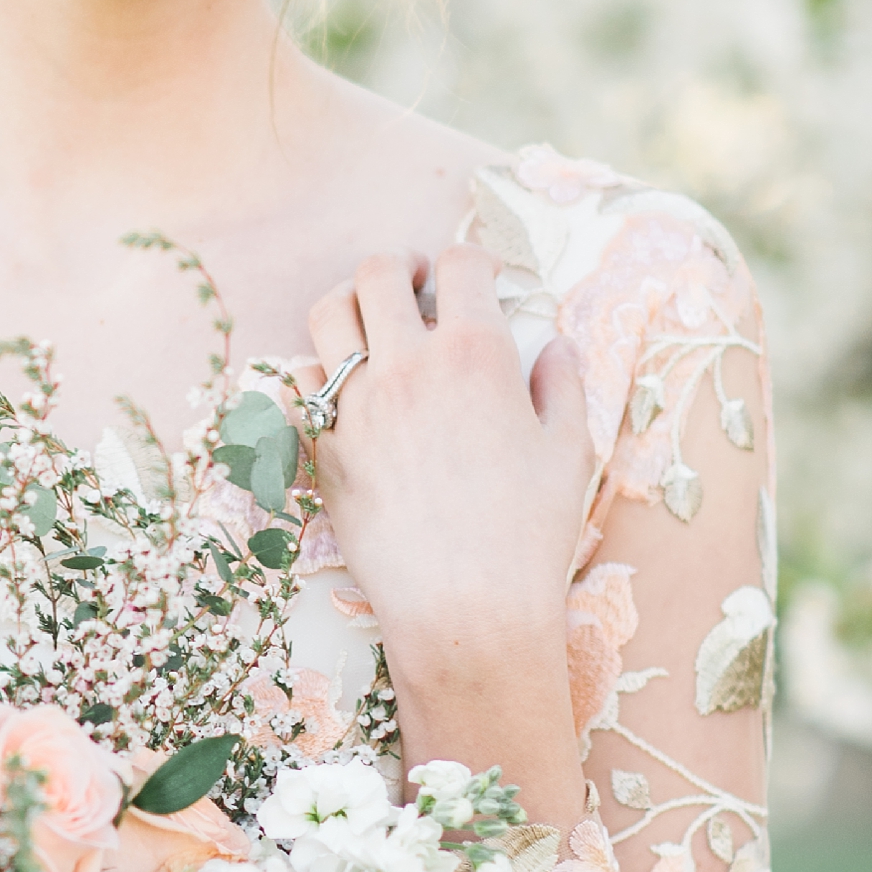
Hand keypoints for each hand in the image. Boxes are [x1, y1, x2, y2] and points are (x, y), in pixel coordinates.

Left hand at [296, 245, 594, 784]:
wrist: (466, 610)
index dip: (469, 261)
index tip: (475, 277)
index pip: (461, 265)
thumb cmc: (531, 535)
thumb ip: (561, 385)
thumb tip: (553, 346)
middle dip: (398, 265)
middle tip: (414, 281)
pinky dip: (321, 373)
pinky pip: (302, 384)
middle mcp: (408, 365)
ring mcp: (356, 405)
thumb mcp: (570, 451)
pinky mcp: (323, 447)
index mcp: (475, 354)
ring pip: (326, 313)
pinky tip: (345, 388)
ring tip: (368, 320)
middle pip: (378, 272)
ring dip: (348, 304)